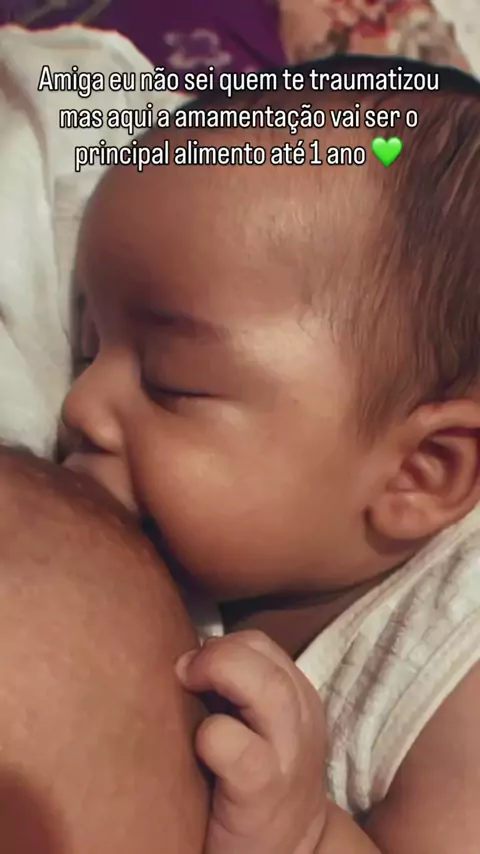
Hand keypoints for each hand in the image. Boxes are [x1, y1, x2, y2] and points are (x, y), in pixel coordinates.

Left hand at [176, 630, 327, 853]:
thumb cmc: (252, 783)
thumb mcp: (258, 728)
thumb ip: (234, 690)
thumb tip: (182, 656)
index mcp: (297, 698)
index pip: (260, 644)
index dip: (221, 644)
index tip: (191, 668)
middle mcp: (300, 721)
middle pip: (263, 653)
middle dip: (217, 652)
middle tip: (183, 674)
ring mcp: (287, 757)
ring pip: (268, 689)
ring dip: (219, 674)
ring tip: (188, 690)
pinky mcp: (264, 794)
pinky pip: (240, 749)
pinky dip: (213, 735)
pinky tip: (199, 745)